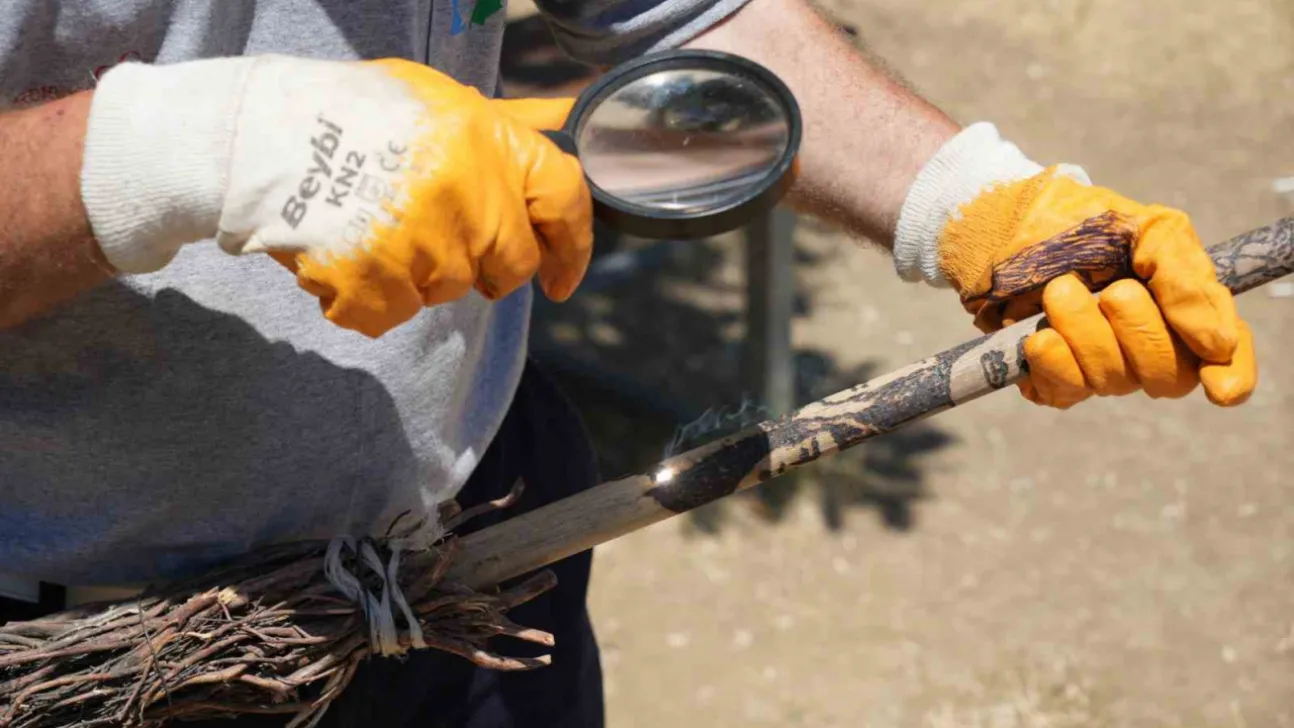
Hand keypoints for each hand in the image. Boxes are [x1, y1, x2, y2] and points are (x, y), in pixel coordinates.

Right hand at [82, 56, 591, 337]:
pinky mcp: (378, 282)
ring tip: (370, 224)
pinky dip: (369, 297)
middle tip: (431, 238)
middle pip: (509, 265)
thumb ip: (502, 130)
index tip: (560, 279)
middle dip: (481, 264)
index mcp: (489, 139)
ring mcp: (424, 243)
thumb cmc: (351, 113)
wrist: (257, 135)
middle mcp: (469, 193)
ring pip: (447, 290)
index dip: (573, 247)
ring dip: (415, 273)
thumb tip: (562, 137)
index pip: (565, 200)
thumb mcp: (440, 100)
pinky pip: (394, 314)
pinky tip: (343, 253)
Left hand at [894, 123, 1255, 408]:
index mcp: (1181, 306)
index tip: (1220, 387)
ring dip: (1084, 333)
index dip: (1232, 375)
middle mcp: (1146, 344)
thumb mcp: (1146, 229)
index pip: (1223, 355)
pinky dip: (1052, 363)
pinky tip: (1039, 335)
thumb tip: (1218, 343)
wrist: (1000, 225)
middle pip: (1169, 376)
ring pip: (1113, 382)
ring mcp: (1098, 364)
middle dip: (1140, 333)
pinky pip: (1065, 393)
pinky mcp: (1052, 375)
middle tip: (1110, 291)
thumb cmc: (1077, 222)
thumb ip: (1185, 277)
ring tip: (1058, 291)